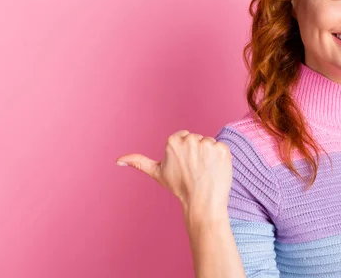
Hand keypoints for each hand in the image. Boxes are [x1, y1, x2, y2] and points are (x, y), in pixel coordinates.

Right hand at [116, 130, 232, 223]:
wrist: (202, 203)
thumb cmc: (180, 188)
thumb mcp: (157, 173)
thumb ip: (138, 162)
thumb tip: (117, 160)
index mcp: (173, 141)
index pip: (185, 137)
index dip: (186, 152)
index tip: (185, 165)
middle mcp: (190, 139)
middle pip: (198, 139)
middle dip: (198, 152)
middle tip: (195, 170)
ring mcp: (207, 144)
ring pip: (210, 143)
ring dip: (210, 155)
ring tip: (205, 171)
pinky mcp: (222, 149)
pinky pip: (222, 148)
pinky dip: (222, 158)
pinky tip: (216, 170)